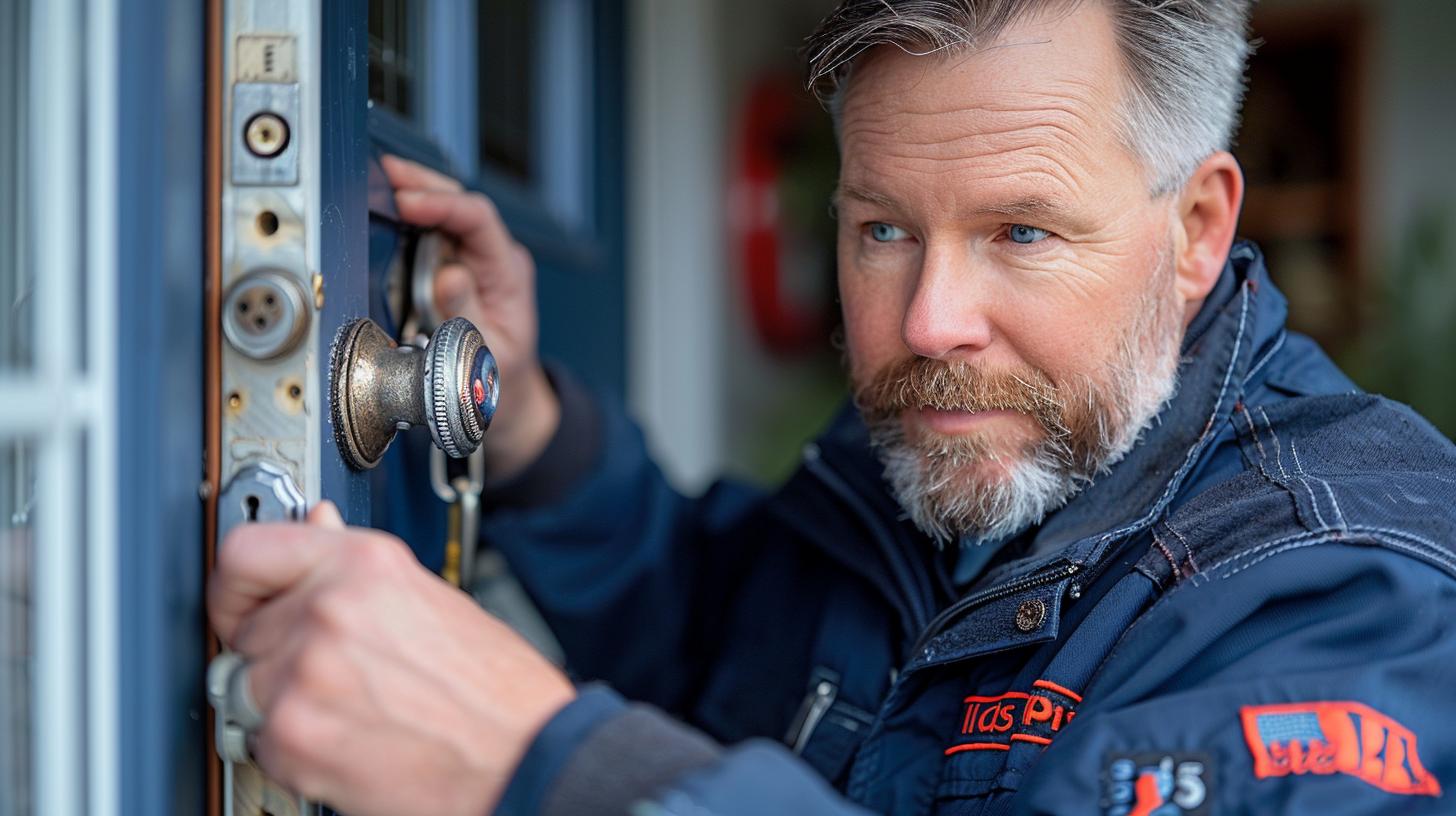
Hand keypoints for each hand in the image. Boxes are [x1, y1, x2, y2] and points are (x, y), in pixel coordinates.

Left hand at [208, 503, 575, 815]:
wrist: (526, 758)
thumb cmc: (498, 689)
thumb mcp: (433, 600)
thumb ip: (357, 569)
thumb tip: (314, 525)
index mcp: (365, 563)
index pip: (245, 551)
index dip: (236, 584)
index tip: (241, 600)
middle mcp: (328, 609)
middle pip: (245, 630)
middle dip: (275, 656)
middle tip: (330, 675)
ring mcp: (305, 674)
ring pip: (246, 689)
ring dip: (283, 706)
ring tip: (349, 710)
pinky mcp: (294, 737)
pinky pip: (260, 742)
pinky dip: (295, 751)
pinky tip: (351, 740)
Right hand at [381, 154, 559, 482]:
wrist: (502, 395)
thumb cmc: (498, 376)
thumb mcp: (485, 355)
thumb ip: (467, 314)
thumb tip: (448, 275)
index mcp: (508, 272)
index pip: (478, 219)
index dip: (441, 203)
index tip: (407, 202)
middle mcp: (493, 257)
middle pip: (460, 202)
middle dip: (423, 182)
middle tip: (385, 172)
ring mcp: (474, 259)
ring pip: (444, 212)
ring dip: (414, 193)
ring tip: (381, 182)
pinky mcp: (453, 267)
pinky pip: (431, 234)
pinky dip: (408, 219)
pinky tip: (387, 208)